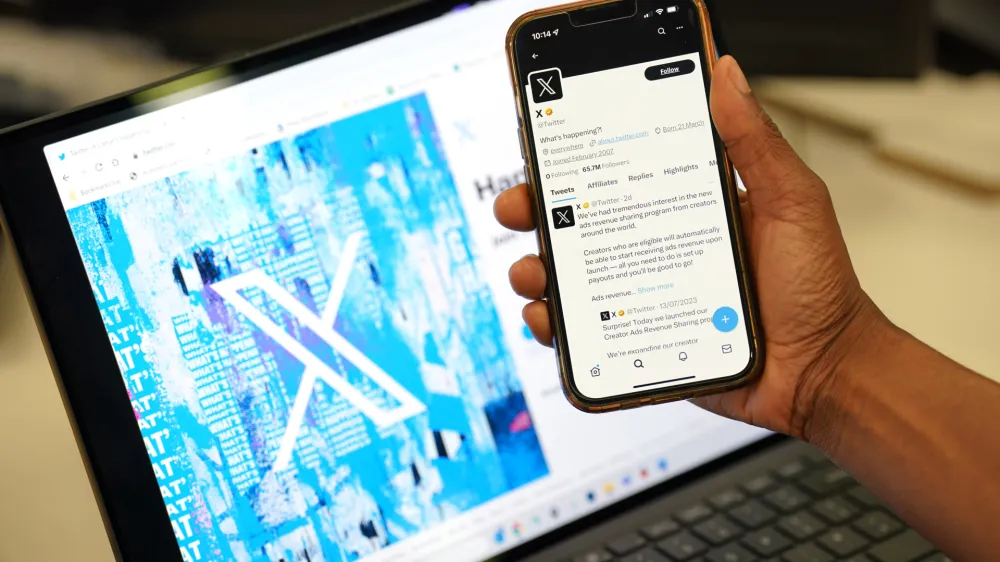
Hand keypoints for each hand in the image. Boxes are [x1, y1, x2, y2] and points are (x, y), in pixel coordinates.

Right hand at [494, 55, 886, 439]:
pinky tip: (552, 321)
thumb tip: (726, 74)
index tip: (545, 151)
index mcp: (687, 209)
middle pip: (581, 226)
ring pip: (573, 280)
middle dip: (537, 214)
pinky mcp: (642, 341)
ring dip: (537, 271)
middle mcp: (659, 249)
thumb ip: (756, 143)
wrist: (823, 373)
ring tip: (533, 271)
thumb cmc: (818, 288)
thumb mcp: (792, 202)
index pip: (619, 177)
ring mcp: (646, 297)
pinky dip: (556, 328)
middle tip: (519, 210)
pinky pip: (586, 335)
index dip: (574, 164)